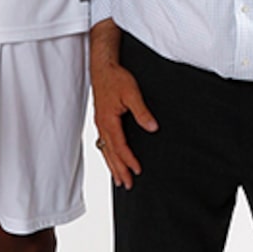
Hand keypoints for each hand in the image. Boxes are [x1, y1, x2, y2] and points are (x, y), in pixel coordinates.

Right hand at [90, 20, 157, 188]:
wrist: (102, 67)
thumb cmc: (116, 78)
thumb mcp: (132, 93)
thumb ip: (142, 111)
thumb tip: (152, 127)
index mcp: (109, 120)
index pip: (120, 146)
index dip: (129, 160)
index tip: (138, 170)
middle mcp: (102, 125)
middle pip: (111, 153)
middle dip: (119, 170)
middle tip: (128, 185)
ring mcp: (100, 123)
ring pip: (105, 150)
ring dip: (112, 165)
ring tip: (119, 179)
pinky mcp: (101, 120)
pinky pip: (103, 143)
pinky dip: (108, 154)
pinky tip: (111, 159)